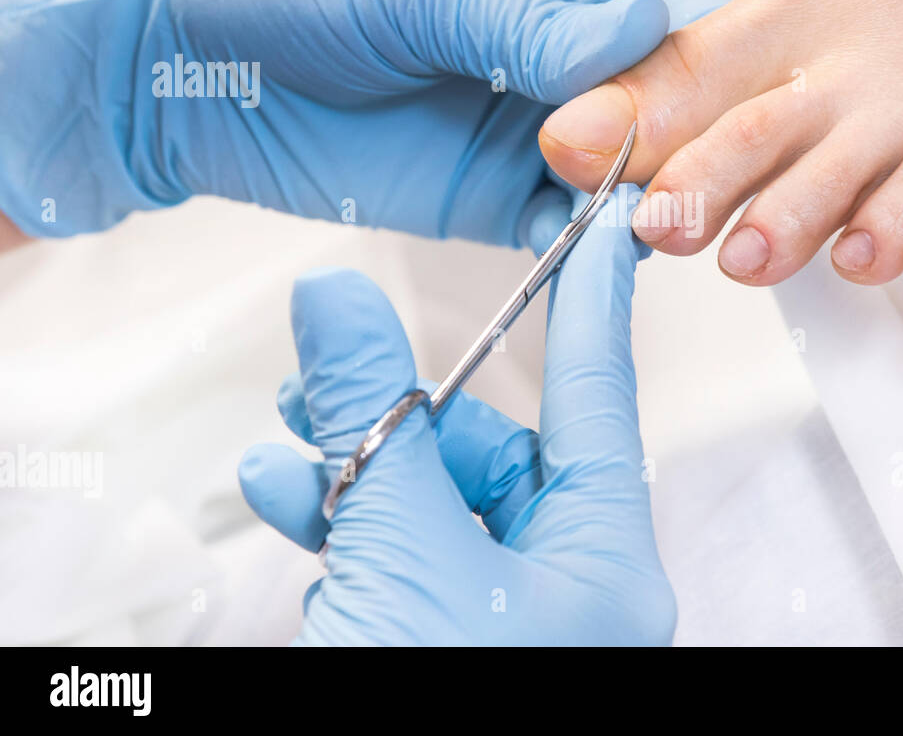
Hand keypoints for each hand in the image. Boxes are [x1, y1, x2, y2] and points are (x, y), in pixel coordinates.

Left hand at [0, 0, 724, 243]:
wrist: (195, 62)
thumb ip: (539, 22)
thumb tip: (647, 39)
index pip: (680, 13)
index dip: (709, 67)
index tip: (712, 114)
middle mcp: (573, 44)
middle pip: (675, 102)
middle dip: (684, 142)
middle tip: (666, 177)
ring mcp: (542, 126)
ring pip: (635, 172)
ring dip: (644, 201)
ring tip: (646, 224)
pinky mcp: (502, 192)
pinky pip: (571, 228)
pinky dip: (591, 248)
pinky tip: (602, 258)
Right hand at [237, 189, 671, 644]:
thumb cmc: (412, 720)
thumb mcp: (397, 546)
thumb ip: (371, 417)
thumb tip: (338, 302)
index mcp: (604, 568)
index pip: (598, 399)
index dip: (589, 303)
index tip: (600, 230)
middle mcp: (570, 593)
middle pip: (495, 452)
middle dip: (401, 412)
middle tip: (326, 378)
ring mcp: (509, 623)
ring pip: (438, 503)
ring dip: (354, 469)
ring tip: (285, 445)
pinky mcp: (445, 640)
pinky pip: (404, 554)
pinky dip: (344, 525)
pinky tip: (284, 497)